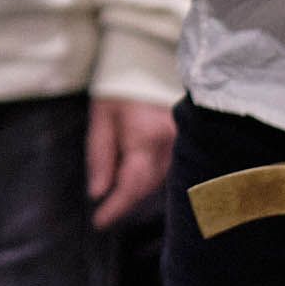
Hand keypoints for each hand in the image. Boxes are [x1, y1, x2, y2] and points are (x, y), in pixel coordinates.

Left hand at [86, 95, 174, 230]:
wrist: (149, 61)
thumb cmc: (119, 87)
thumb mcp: (101, 117)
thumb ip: (99, 155)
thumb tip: (98, 193)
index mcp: (147, 138)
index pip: (132, 185)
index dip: (116, 208)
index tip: (98, 223)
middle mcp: (171, 146)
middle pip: (148, 187)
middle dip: (126, 201)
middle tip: (105, 213)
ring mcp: (183, 145)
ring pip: (160, 182)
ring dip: (138, 191)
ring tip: (116, 197)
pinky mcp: (187, 143)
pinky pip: (170, 171)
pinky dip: (151, 180)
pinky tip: (135, 180)